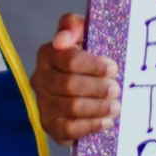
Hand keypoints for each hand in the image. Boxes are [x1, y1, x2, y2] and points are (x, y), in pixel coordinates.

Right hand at [31, 14, 118, 143]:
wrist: (84, 88)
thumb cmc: (88, 58)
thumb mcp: (84, 34)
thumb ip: (73, 25)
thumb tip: (62, 40)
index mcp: (47, 54)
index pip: (69, 59)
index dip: (93, 65)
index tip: (113, 68)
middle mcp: (39, 78)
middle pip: (70, 85)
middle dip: (97, 88)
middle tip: (116, 90)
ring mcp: (42, 103)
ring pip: (71, 107)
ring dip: (97, 107)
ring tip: (115, 106)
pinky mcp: (50, 125)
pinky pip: (69, 129)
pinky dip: (90, 125)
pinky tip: (105, 121)